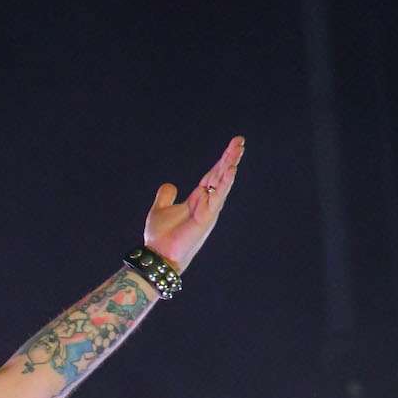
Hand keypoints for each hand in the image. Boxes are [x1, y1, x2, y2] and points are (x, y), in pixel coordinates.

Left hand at [142, 135, 244, 271]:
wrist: (157, 255)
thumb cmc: (160, 237)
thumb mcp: (160, 210)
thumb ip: (166, 197)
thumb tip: (170, 185)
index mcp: (197, 199)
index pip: (213, 175)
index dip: (221, 161)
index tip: (233, 145)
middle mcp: (206, 204)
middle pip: (221, 176)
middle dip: (230, 158)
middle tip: (240, 141)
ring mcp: (208, 211)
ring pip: (222, 184)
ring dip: (230, 166)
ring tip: (238, 150)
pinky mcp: (206, 218)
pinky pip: (217, 198)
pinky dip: (224, 184)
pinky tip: (230, 170)